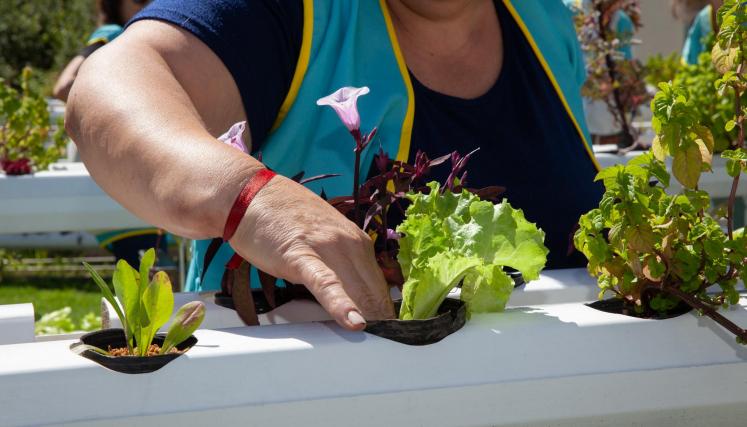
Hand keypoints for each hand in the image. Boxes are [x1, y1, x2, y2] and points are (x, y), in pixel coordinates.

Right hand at [229, 174, 395, 329]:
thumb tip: (356, 293)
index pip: (380, 285)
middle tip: (385, 345)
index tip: (389, 335)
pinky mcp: (301, 256)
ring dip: (370, 317)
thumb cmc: (284, 219)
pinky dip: (341, 304)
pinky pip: (326, 284)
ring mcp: (327, 247)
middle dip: (381, 320)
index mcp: (357, 240)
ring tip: (379, 342)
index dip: (384, 312)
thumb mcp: (325, 238)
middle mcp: (349, 242)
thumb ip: (343, 262)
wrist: (249, 194)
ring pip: (357, 289)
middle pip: (374, 291)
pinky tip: (354, 321)